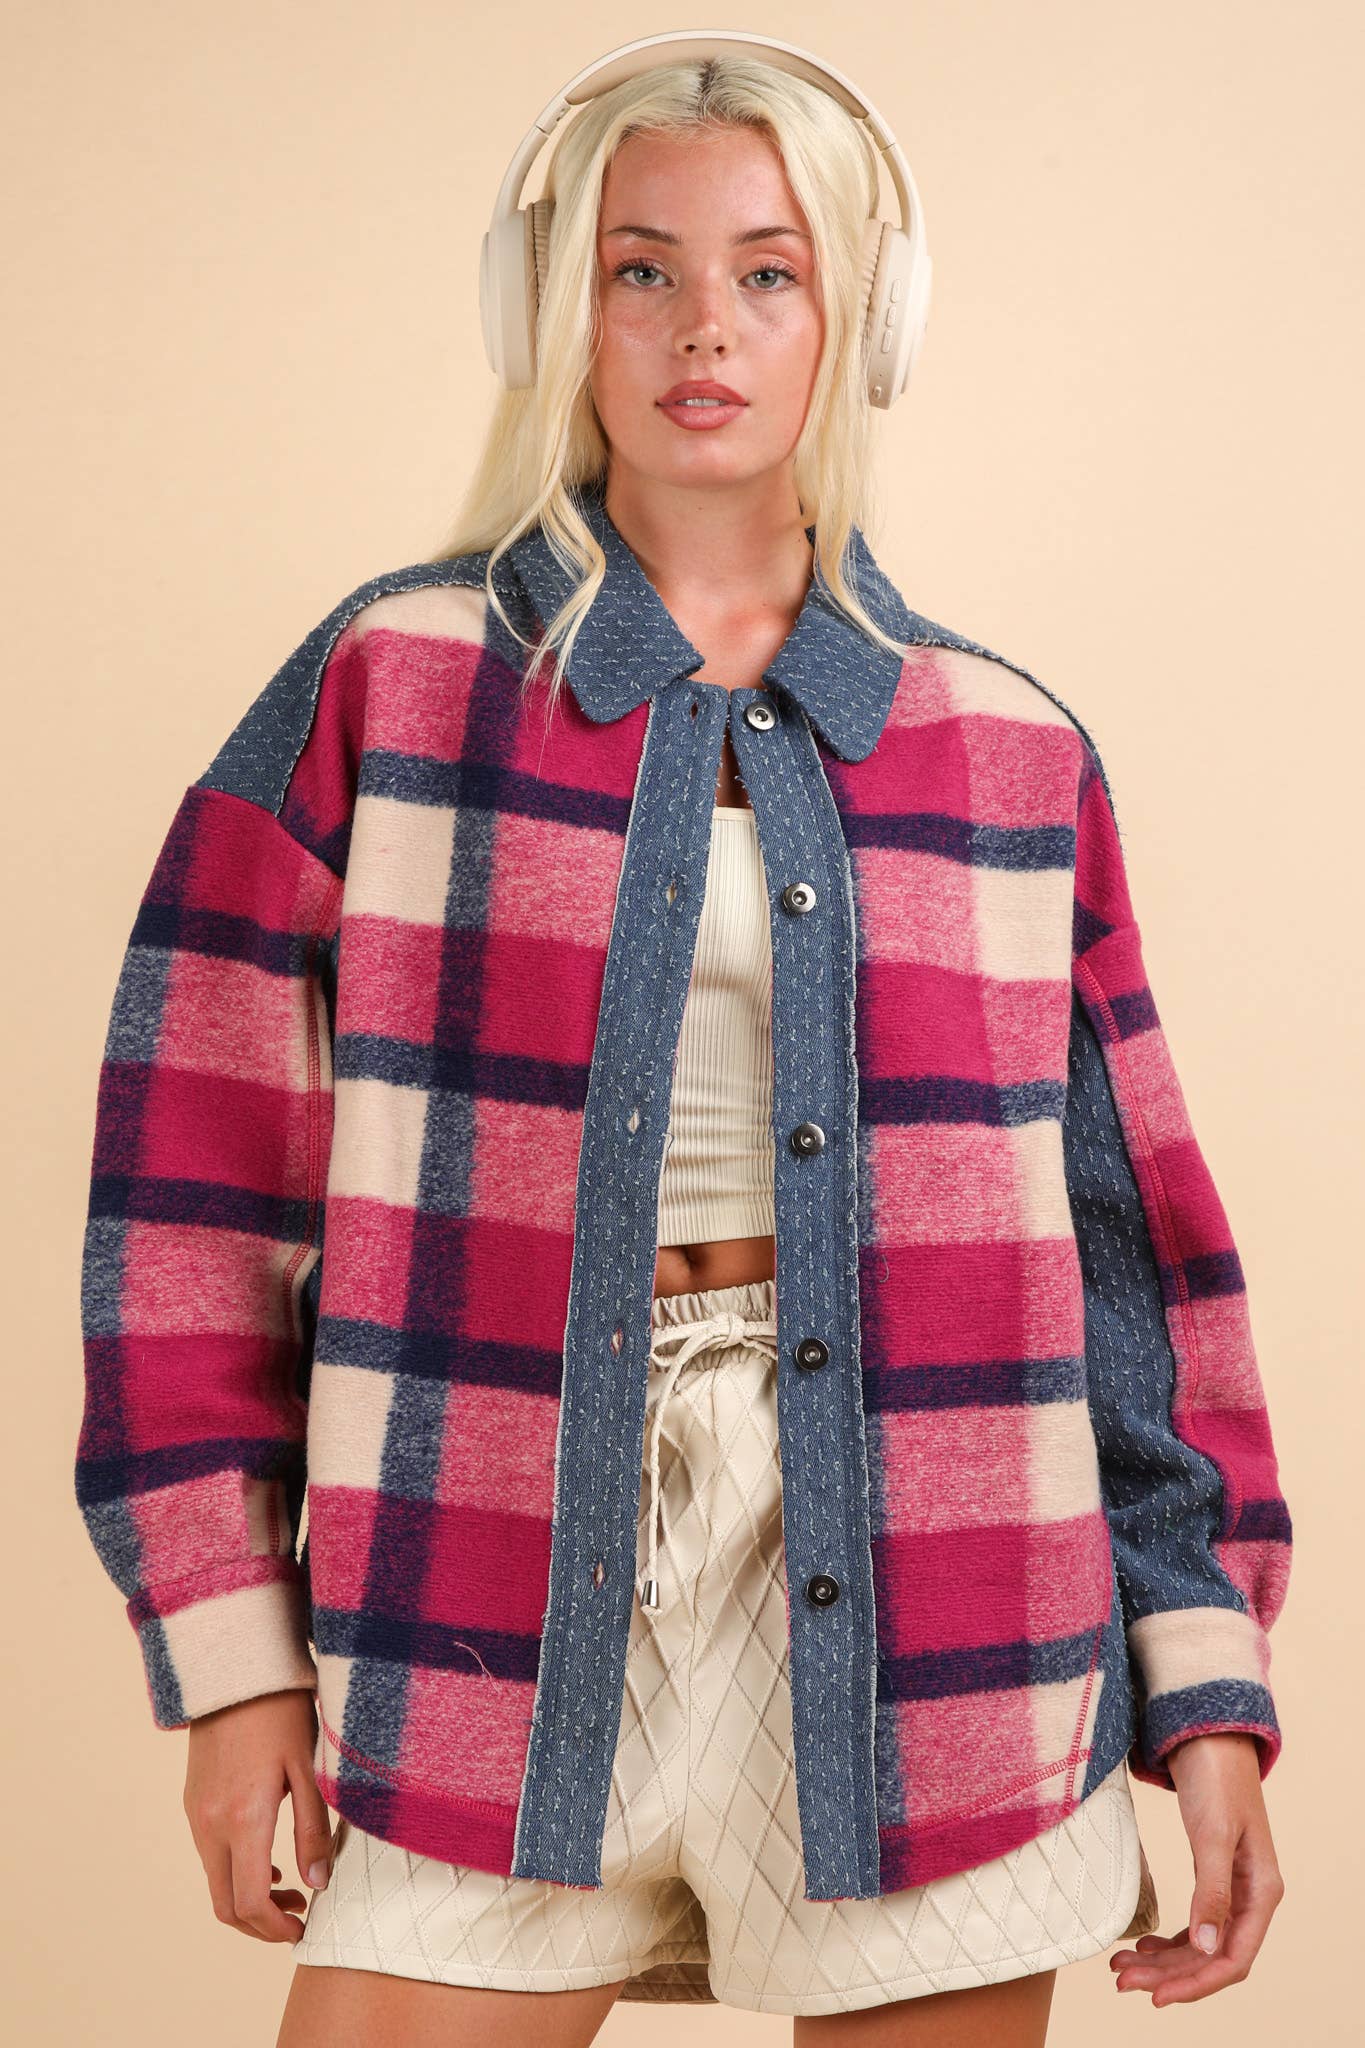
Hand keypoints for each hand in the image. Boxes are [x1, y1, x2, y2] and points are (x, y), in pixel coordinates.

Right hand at [183, 1688, 333, 1944]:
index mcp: (242, 1819)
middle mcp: (210, 1824)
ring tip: (292, 1885)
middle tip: (300, 1915)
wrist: (235, 1669)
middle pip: (225, 1904)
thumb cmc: (281, 1711)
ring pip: (215, 1881)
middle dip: (261, 1923)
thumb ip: (313, 1829)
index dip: (275, 1929)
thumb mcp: (309, 1768)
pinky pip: (209, 1854)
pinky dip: (235, 1870)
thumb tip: (319, 1883)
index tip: (304, 1929)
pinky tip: (267, 1856)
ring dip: (248, 1897)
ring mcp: (195, 1813)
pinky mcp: (192, 1801)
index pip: (249, 1903)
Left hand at [1110, 1731, 1284, 2005]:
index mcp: (1261, 1893)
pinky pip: (1193, 1922)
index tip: (1156, 1997)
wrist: (1207, 1735)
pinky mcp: (1210, 1874)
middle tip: (1120, 1980)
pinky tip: (1142, 1944)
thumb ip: (1211, 1891)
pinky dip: (1168, 1938)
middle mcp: (1250, 1896)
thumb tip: (1207, 1949)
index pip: (1233, 1959)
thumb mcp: (1212, 1834)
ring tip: (1121, 1967)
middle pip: (1211, 1957)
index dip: (1196, 1984)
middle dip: (1167, 1974)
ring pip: (1199, 1943)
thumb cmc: (1216, 1778)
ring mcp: (1231, 1887)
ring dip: (1162, 1960)